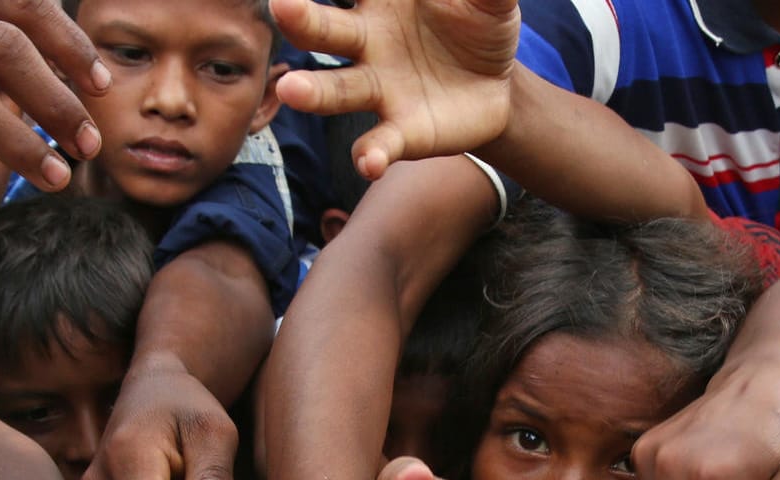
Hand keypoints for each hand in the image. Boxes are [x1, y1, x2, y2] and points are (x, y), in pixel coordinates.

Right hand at [269, 0, 518, 178]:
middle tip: (281, 6)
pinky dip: (370, 155)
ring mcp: (379, 89)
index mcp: (382, 0)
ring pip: (337, 90)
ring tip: (291, 90)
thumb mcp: (490, 1)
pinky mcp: (401, 132)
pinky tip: (369, 163)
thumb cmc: (481, 29)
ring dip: (313, 92)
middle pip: (326, 29)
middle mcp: (367, 42)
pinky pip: (378, 144)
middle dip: (302, 19)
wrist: (499, 88)